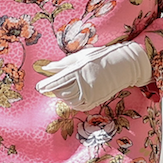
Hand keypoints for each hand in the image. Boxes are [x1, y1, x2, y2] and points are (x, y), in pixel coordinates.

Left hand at [36, 41, 151, 110]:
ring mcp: (92, 93)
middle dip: (54, 90)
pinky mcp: (97, 100)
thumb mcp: (80, 56)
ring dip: (62, 97)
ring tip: (60, 91)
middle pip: (63, 91)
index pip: (59, 80)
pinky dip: (72, 103)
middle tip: (50, 87)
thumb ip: (62, 64)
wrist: (123, 65)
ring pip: (70, 100)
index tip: (39, 87)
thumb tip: (46, 68)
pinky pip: (80, 106)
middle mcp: (86, 83)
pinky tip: (71, 97)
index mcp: (80, 70)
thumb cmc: (99, 57)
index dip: (48, 85)